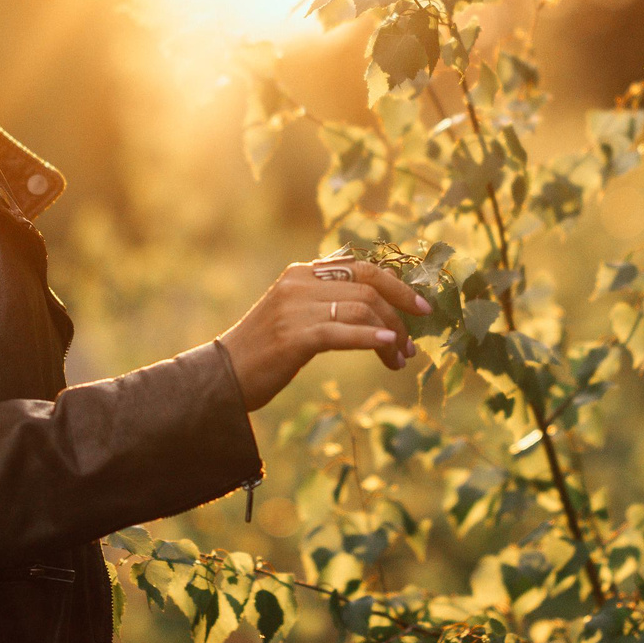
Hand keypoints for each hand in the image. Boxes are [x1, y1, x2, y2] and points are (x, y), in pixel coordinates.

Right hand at [214, 253, 433, 410]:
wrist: (222, 375)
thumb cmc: (264, 351)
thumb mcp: (295, 314)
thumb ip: (327, 301)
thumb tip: (377, 309)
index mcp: (301, 272)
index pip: (361, 267)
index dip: (397, 286)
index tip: (421, 308)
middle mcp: (299, 283)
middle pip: (368, 286)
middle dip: (400, 311)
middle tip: (413, 341)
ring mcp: (296, 308)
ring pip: (362, 310)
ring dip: (390, 336)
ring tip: (399, 360)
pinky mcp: (294, 335)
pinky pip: (343, 332)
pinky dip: (371, 338)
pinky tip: (388, 347)